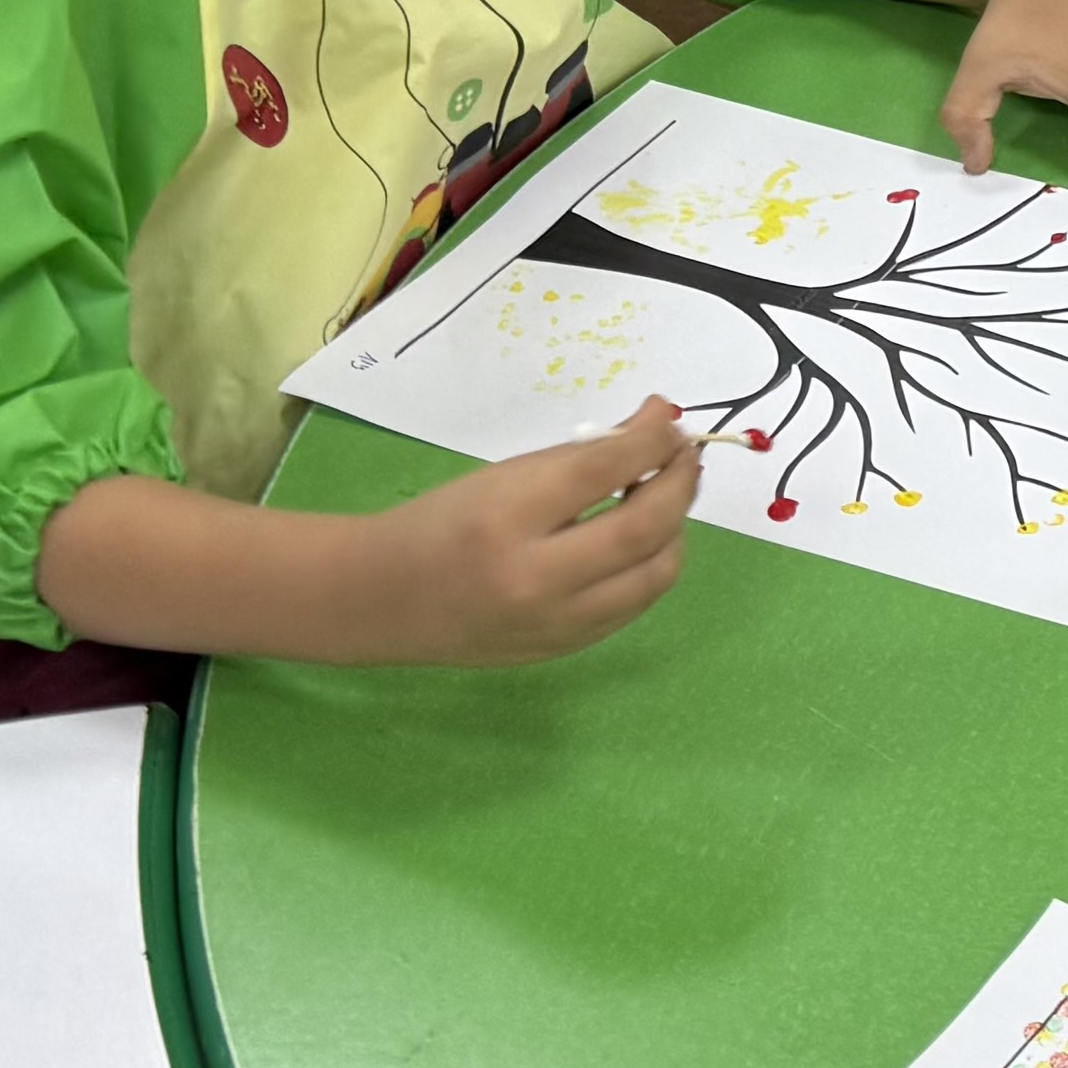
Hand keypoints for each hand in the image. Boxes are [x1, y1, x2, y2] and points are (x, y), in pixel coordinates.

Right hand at [370, 398, 704, 661]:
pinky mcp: (566, 649)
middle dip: (680, 485)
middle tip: (685, 455)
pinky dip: (652, 564)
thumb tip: (657, 423)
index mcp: (505, 520)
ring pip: (655, 575)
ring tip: (665, 495)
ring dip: (675, 529)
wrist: (382, 600)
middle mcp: (535, 580)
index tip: (670, 418)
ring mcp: (555, 624)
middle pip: (643, 531)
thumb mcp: (502, 477)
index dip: (651, 440)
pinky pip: (634, 604)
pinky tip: (643, 538)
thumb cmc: (440, 524)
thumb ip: (580, 456)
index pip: (601, 472)